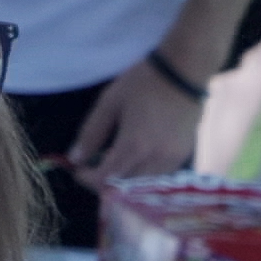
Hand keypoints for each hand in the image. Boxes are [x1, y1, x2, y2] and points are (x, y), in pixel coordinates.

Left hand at [65, 56, 208, 189]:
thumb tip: (76, 158)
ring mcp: (171, 161)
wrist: (184, 72)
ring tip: (114, 165)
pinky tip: (135, 160)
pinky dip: (142, 176)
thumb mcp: (110, 102)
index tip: (78, 170)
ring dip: (124, 182)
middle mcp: (154, 160)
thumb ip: (91, 133)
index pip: (105, 178)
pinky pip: (158, 178)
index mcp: (133, 146)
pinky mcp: (182, 157)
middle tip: (93, 168)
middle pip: (125, 189)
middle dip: (104, 183)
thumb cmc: (143, 83)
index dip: (87, 179)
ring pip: (143, 187)